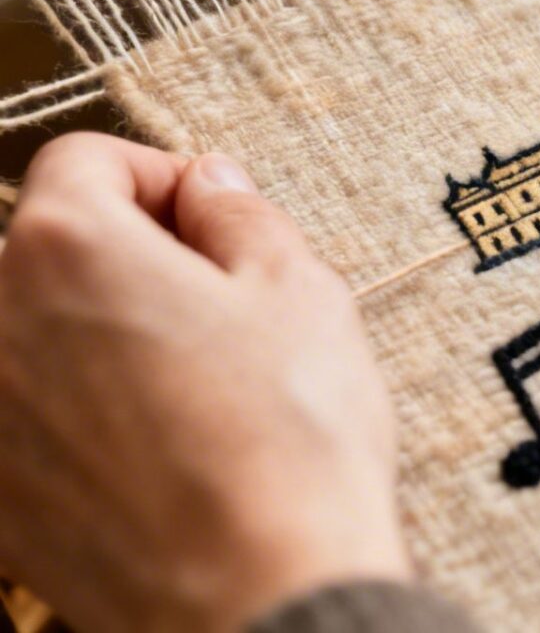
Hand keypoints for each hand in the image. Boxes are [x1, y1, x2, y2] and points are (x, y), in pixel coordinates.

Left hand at [0, 135, 405, 631]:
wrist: (258, 593)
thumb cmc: (287, 436)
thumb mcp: (300, 291)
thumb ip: (241, 212)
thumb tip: (209, 185)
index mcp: (64, 247)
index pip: (86, 161)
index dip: (164, 177)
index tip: (216, 220)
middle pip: (50, 247)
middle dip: (127, 258)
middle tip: (221, 307)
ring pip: (35, 334)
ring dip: (99, 335)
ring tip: (194, 385)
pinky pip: (27, 415)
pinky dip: (78, 412)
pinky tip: (159, 447)